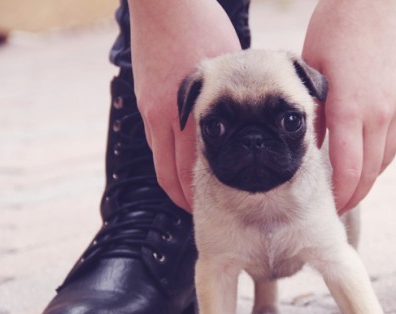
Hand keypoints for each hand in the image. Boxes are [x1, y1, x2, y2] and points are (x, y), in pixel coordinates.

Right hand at [128, 0, 241, 211]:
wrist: (162, 1)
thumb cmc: (201, 26)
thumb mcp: (228, 64)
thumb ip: (233, 97)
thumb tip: (251, 113)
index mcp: (187, 113)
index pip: (193, 169)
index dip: (200, 194)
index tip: (209, 209)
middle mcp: (164, 117)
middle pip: (171, 174)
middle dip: (183, 198)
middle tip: (196, 212)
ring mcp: (150, 108)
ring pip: (159, 158)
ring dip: (173, 179)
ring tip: (187, 194)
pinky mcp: (144, 98)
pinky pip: (155, 139)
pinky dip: (165, 156)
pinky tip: (177, 157)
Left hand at [302, 0, 395, 213]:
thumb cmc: (336, 27)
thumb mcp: (313, 70)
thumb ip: (315, 112)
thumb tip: (313, 143)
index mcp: (351, 108)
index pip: (349, 170)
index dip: (342, 196)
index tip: (332, 206)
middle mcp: (380, 113)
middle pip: (371, 172)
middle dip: (355, 194)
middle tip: (341, 206)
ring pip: (387, 157)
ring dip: (371, 176)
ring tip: (354, 184)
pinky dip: (385, 153)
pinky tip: (372, 155)